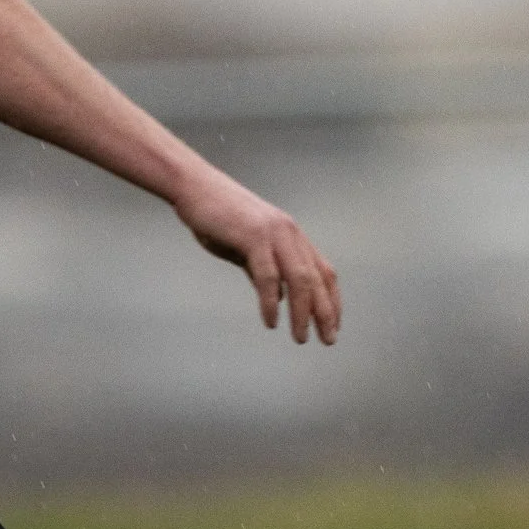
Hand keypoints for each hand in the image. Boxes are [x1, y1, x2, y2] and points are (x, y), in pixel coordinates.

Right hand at [174, 169, 342, 343]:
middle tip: (327, 340)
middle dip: (325, 312)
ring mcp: (274, 234)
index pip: (325, 272)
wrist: (194, 188)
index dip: (332, 300)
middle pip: (317, 279)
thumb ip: (266, 270)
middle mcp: (291, 234)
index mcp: (293, 236)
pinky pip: (268, 276)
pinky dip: (271, 301)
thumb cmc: (219, 218)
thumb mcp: (248, 248)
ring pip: (299, 279)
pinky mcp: (253, 237)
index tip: (333, 325)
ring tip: (300, 337)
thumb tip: (280, 297)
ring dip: (302, 312)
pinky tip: (271, 320)